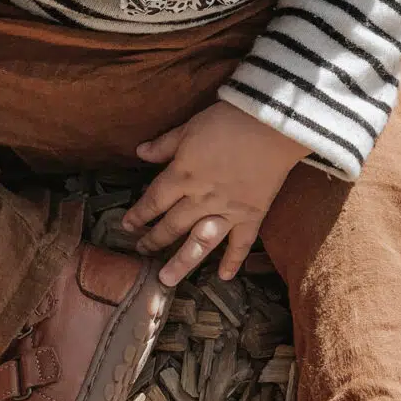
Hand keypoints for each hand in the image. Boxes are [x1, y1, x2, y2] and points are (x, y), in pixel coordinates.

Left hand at [122, 102, 307, 286]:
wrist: (273, 124)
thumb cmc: (229, 120)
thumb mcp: (190, 127)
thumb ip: (165, 144)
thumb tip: (140, 152)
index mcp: (183, 175)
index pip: (154, 200)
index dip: (139, 214)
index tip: (127, 225)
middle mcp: (201, 198)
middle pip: (172, 225)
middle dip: (154, 240)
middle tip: (142, 251)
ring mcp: (227, 210)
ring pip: (200, 243)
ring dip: (181, 263)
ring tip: (166, 280)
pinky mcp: (252, 215)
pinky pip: (241, 244)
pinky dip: (233, 261)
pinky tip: (223, 277)